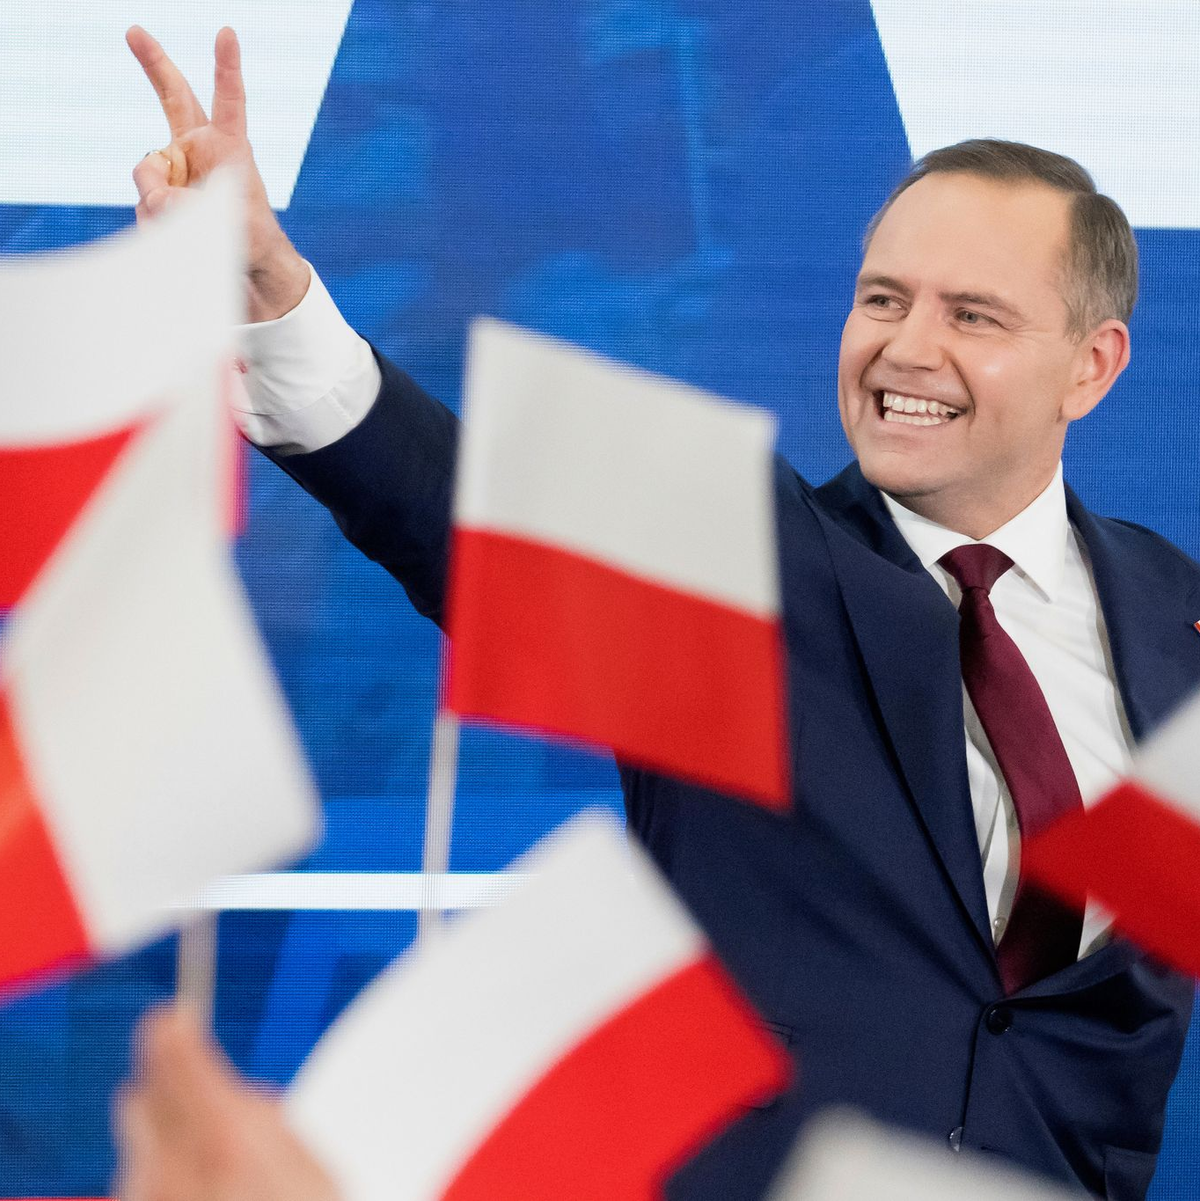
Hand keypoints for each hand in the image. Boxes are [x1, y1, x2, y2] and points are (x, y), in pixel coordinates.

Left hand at [115, 1005, 340, 1200]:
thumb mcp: (312, 1171)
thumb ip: (265, 1121)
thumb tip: (231, 1094)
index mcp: (228, 1145)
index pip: (179, 1065)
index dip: (171, 1035)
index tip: (170, 1015)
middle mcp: (176, 1176)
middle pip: (142, 1101)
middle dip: (161, 1084)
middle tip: (186, 1075)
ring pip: (137, 1148)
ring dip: (159, 1136)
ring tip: (202, 1152)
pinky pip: (138, 1188)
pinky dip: (157, 1179)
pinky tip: (192, 1188)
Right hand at [126, 26, 310, 320]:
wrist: (246, 275)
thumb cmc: (249, 244)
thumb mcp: (225, 223)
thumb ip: (185, 205)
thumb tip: (153, 201)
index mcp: (229, 149)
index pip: (229, 103)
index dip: (227, 68)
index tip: (227, 34)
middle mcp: (199, 152)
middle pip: (173, 98)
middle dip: (153, 64)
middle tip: (134, 31)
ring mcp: (177, 172)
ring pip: (148, 179)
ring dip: (162, 208)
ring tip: (191, 233)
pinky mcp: (161, 196)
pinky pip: (145, 207)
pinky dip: (157, 226)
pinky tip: (178, 240)